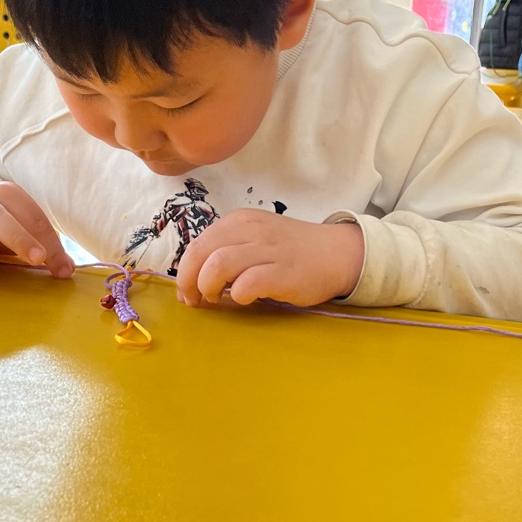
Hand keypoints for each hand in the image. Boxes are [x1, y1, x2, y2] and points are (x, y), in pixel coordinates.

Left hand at [176, 210, 364, 307]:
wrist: (336, 254)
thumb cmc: (291, 252)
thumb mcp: (256, 240)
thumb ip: (227, 252)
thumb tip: (195, 281)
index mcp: (239, 221)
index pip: (197, 243)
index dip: (185, 271)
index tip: (187, 291)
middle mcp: (250, 231)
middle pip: (200, 253)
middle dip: (188, 281)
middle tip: (194, 300)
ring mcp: (267, 250)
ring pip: (218, 265)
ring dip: (208, 287)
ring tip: (216, 299)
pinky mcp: (283, 272)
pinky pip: (247, 283)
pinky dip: (238, 295)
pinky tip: (245, 299)